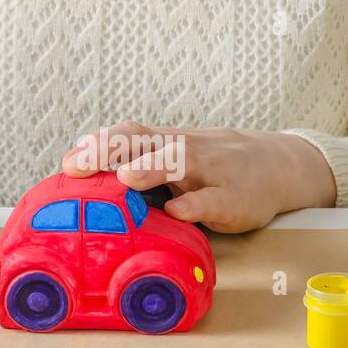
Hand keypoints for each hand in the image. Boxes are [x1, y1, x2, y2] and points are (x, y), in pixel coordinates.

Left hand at [60, 121, 335, 232]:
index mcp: (167, 143)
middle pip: (144, 142)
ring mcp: (211, 172)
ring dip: (151, 167)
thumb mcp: (178, 160)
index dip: (97, 146)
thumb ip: (141, 167)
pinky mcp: (235, 198)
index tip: (67, 164)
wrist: (279, 166)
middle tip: (77, 167)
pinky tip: (179, 212)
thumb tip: (90, 188)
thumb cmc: (216, 167)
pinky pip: (213, 199)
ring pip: (178, 162)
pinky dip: (196, 205)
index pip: (128, 135)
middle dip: (108, 152)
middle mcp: (185, 150)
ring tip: (125, 178)